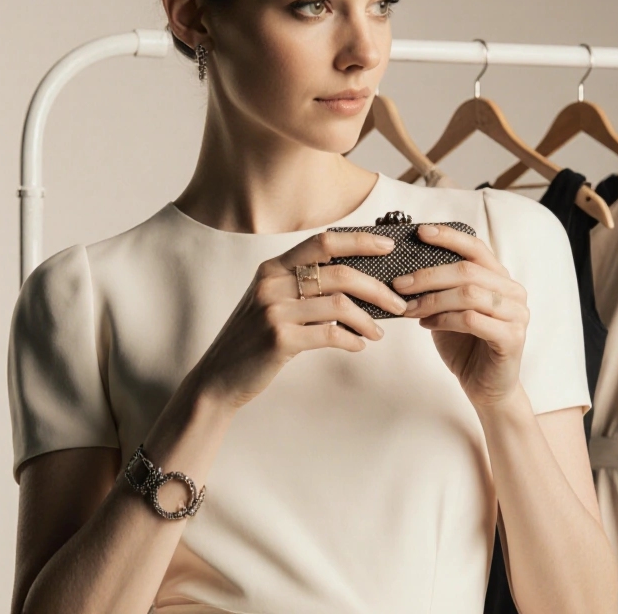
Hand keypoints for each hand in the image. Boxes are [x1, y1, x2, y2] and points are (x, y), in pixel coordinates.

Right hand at [193, 230, 409, 410]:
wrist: (219, 377)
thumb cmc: (253, 339)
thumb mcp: (271, 302)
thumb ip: (301, 287)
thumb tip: (355, 282)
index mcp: (272, 268)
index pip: (322, 242)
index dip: (359, 240)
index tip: (387, 247)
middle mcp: (272, 283)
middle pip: (339, 273)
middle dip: (377, 289)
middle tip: (398, 304)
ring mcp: (274, 310)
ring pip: (339, 304)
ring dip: (367, 320)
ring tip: (378, 332)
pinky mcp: (279, 339)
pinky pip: (330, 334)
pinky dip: (351, 340)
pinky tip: (358, 346)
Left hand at [393, 224, 528, 406]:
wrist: (487, 389)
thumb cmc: (466, 346)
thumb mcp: (447, 311)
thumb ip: (438, 290)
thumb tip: (404, 270)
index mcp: (499, 279)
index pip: (476, 248)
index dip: (449, 237)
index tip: (420, 232)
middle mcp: (513, 292)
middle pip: (467, 271)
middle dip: (428, 275)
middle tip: (399, 283)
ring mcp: (516, 314)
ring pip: (469, 294)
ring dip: (433, 300)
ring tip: (409, 308)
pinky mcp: (512, 337)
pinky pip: (472, 319)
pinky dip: (444, 319)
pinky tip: (427, 325)